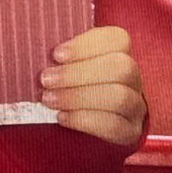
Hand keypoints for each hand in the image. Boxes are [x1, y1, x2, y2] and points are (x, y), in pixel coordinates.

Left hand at [40, 26, 145, 152]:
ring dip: (79, 97)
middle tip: (46, 80)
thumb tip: (36, 51)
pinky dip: (84, 120)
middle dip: (78, 73)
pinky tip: (62, 117)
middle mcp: (133, 78)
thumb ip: (60, 58)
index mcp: (120, 53)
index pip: (117, 39)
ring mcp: (135, 106)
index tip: (56, 54)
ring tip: (49, 100)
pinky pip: (114, 126)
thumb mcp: (66, 66)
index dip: (86, 45)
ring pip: (120, 97)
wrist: (84, 130)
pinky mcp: (129, 133)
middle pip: (121, 67)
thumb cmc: (70, 87)